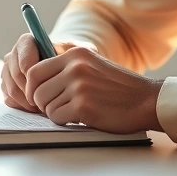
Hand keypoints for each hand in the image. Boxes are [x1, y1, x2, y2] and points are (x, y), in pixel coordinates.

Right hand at [1, 33, 80, 112]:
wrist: (66, 72)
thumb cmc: (72, 60)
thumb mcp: (74, 52)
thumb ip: (66, 52)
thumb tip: (56, 58)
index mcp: (26, 42)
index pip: (23, 55)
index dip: (33, 70)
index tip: (47, 80)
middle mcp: (14, 56)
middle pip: (15, 74)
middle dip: (31, 90)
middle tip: (47, 99)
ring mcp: (8, 72)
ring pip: (11, 89)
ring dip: (28, 100)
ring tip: (45, 105)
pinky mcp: (7, 87)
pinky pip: (9, 100)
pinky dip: (24, 107)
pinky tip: (38, 108)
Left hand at [25, 46, 163, 134]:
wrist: (145, 99)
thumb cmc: (118, 87)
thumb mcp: (92, 65)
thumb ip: (66, 68)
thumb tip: (34, 80)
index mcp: (75, 54)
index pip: (34, 70)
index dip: (31, 87)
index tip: (35, 96)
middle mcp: (74, 67)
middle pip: (36, 90)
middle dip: (42, 103)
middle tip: (55, 108)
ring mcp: (79, 86)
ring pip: (46, 106)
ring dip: (56, 113)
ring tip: (74, 111)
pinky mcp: (83, 106)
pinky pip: (57, 117)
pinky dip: (65, 121)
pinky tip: (81, 117)